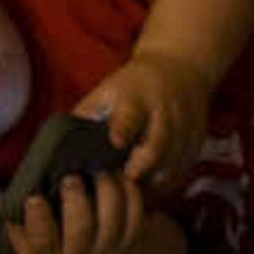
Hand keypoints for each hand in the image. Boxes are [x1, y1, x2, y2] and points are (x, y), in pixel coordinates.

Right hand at [5, 170, 160, 253]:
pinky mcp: (131, 244)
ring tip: (98, 169)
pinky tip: (118, 176)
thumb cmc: (55, 249)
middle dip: (76, 199)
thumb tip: (3, 203)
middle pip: (81, 229)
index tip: (34, 197)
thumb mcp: (30, 246)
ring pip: (112, 218)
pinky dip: (129, 192)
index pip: (41, 242)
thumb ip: (17, 223)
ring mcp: (108, 253)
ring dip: (106, 189)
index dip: (38, 219)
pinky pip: (134, 214)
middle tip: (70, 176)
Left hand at [82, 49, 212, 190]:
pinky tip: (151, 182)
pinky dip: (166, 179)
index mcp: (137, 96)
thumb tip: (57, 147)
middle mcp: (164, 111)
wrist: (181, 67)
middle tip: (125, 178)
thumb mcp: (108, 89)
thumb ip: (87, 115)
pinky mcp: (196, 140)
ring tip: (135, 186)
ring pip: (172, 162)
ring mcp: (184, 126)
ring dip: (153, 178)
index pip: (131, 114)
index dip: (123, 129)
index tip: (115, 143)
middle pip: (157, 144)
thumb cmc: (134, 84)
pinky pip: (182, 168)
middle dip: (141, 166)